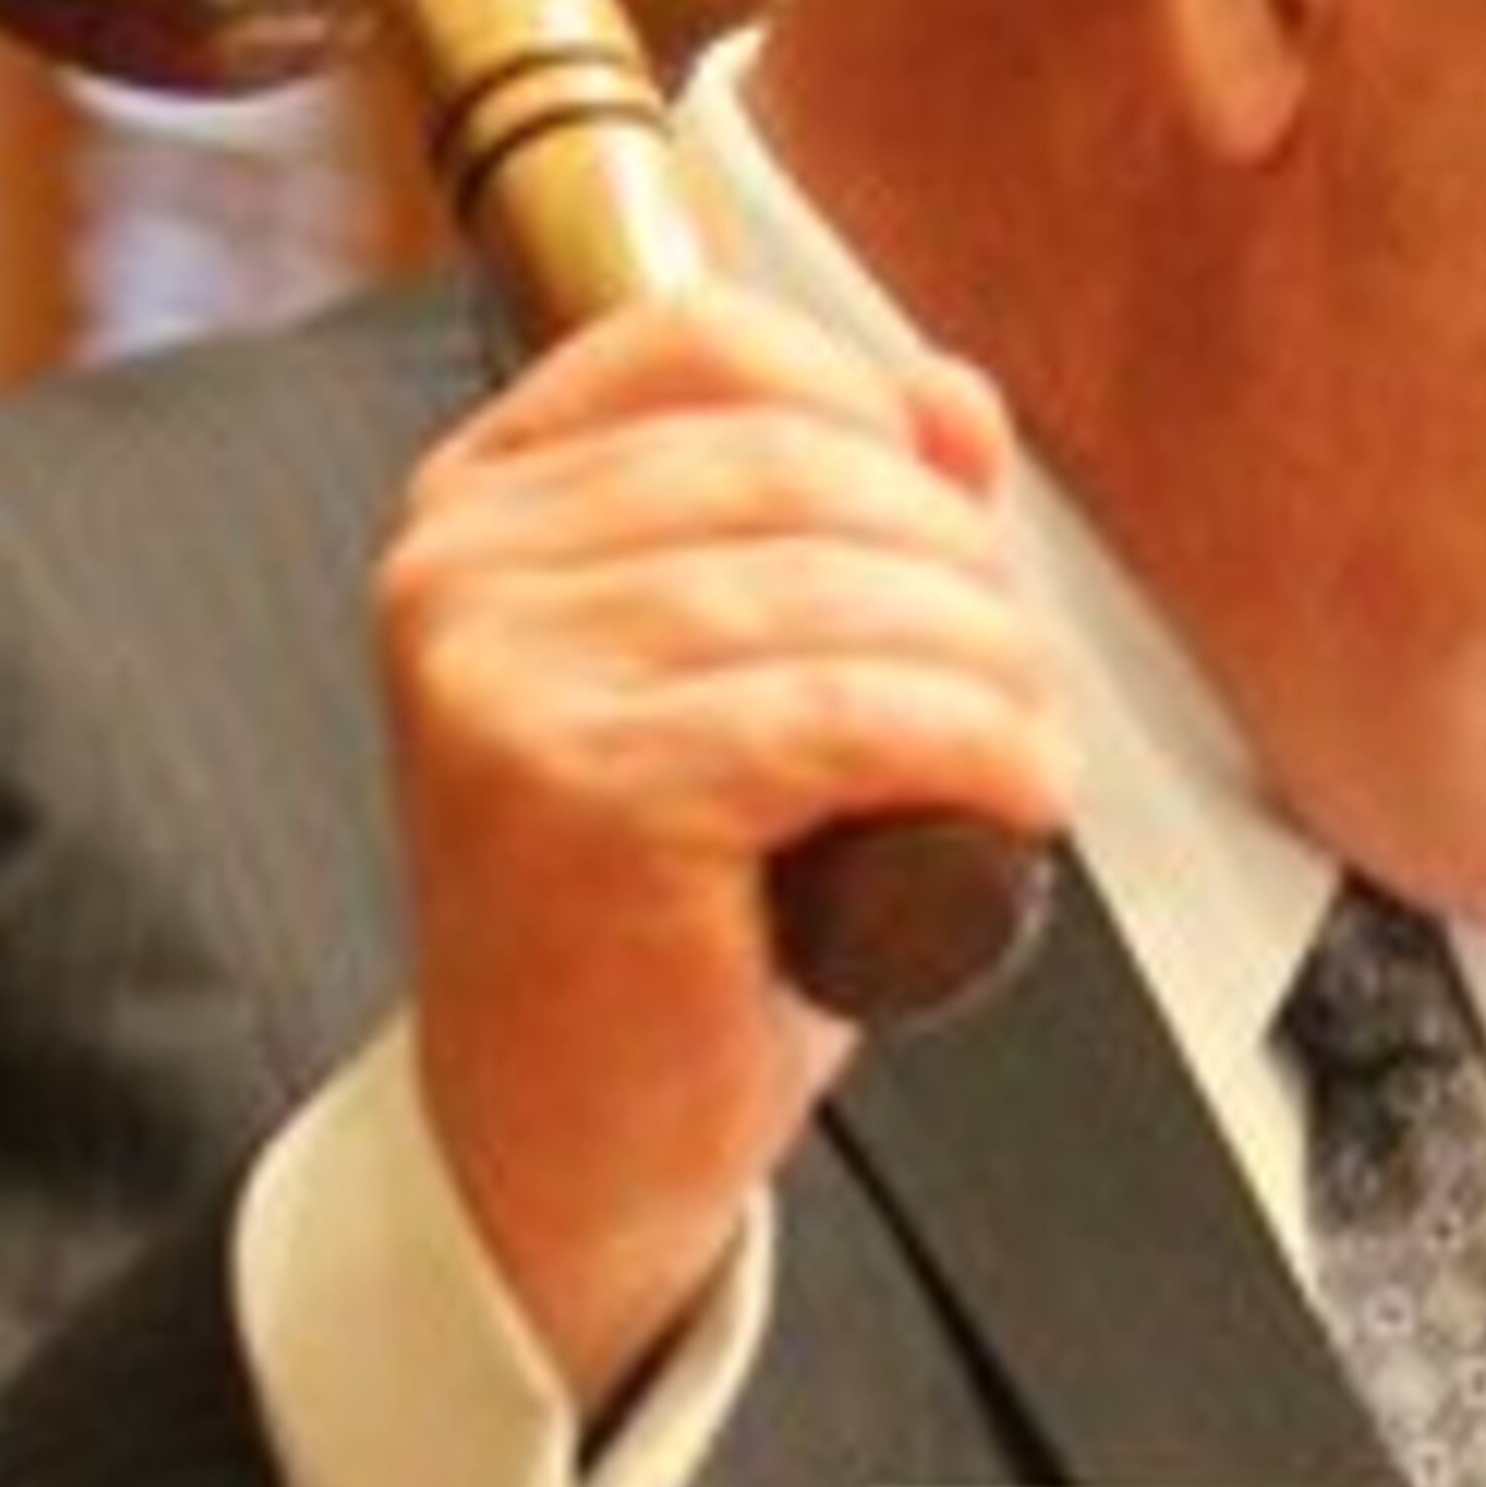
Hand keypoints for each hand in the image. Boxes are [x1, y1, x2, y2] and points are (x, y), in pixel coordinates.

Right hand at [375, 285, 1075, 1411]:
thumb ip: (827, 520)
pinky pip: (850, 714)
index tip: (944, 521)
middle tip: (1012, 671)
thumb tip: (949, 398)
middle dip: (955, 563)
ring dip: (988, 663)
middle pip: (793, 464)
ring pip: (836, 590)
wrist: (562, 1143)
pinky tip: (1019, 792)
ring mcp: (509, 681)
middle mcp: (462, 575)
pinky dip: (973, 744)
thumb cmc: (651, 925)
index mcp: (476, 509)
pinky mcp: (589, 794)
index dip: (865, 409)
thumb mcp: (737, 682)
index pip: (704, 343)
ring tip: (1022, 742)